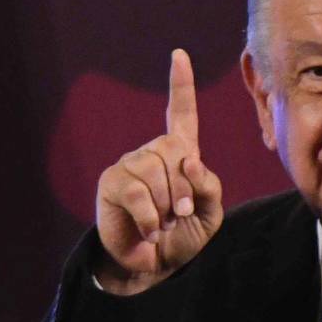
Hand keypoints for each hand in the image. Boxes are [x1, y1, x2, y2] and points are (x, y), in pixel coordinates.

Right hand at [94, 49, 223, 294]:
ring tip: (163, 223)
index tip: (179, 55)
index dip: (181, 85)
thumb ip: (209, 186)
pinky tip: (149, 230)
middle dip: (184, 187)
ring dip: (167, 206)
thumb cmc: (182, 237)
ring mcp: (129, 164)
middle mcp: (152, 153)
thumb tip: (190, 160)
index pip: (182, 114)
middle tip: (181, 214)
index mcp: (179, 155)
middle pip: (174, 149)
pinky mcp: (112, 183)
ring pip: (155, 170)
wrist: (153, 266)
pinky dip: (150, 218)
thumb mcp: (209, 214)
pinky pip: (137, 192)